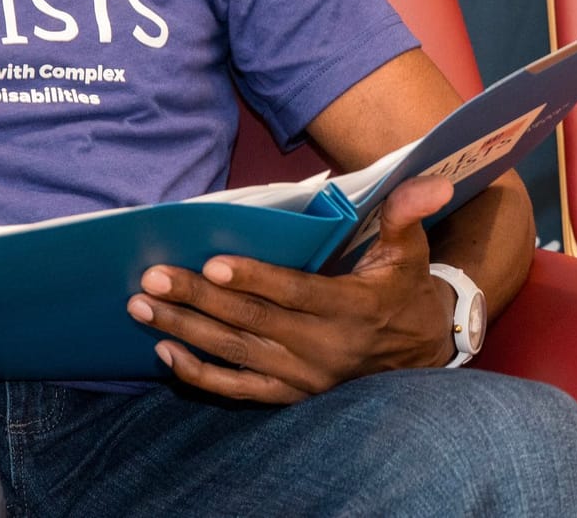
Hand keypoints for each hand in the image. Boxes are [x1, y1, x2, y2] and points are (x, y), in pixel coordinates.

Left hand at [126, 176, 457, 402]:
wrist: (421, 353)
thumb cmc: (405, 289)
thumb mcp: (412, 249)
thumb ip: (409, 213)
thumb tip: (433, 182)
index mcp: (351, 308)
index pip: (296, 294)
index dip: (255, 279)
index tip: (213, 263)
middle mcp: (324, 348)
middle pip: (251, 322)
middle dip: (197, 300)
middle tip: (152, 278)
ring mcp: (304, 377)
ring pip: (236, 353)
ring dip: (185, 331)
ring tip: (142, 307)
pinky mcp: (291, 395)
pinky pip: (239, 389)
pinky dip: (200, 375)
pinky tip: (165, 353)